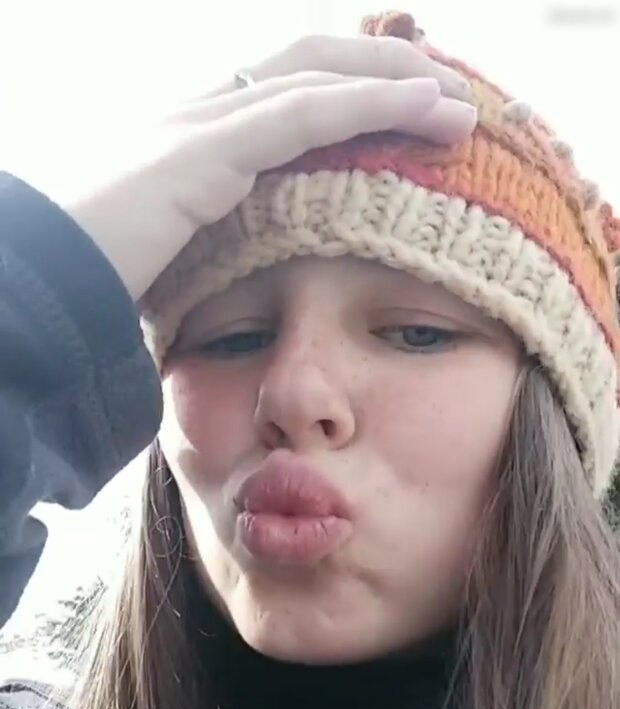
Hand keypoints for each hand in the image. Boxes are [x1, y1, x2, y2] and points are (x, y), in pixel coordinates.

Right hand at [65, 33, 476, 301]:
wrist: (31, 295)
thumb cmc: (82, 294)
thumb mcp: (158, 272)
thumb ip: (202, 263)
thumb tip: (228, 299)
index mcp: (187, 146)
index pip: (278, 96)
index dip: (343, 95)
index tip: (400, 114)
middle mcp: (196, 120)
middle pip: (306, 66)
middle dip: (380, 73)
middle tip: (443, 97)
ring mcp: (198, 127)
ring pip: (318, 78)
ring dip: (396, 84)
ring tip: (459, 103)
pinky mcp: (204, 152)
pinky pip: (306, 113)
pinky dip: (372, 104)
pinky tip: (427, 108)